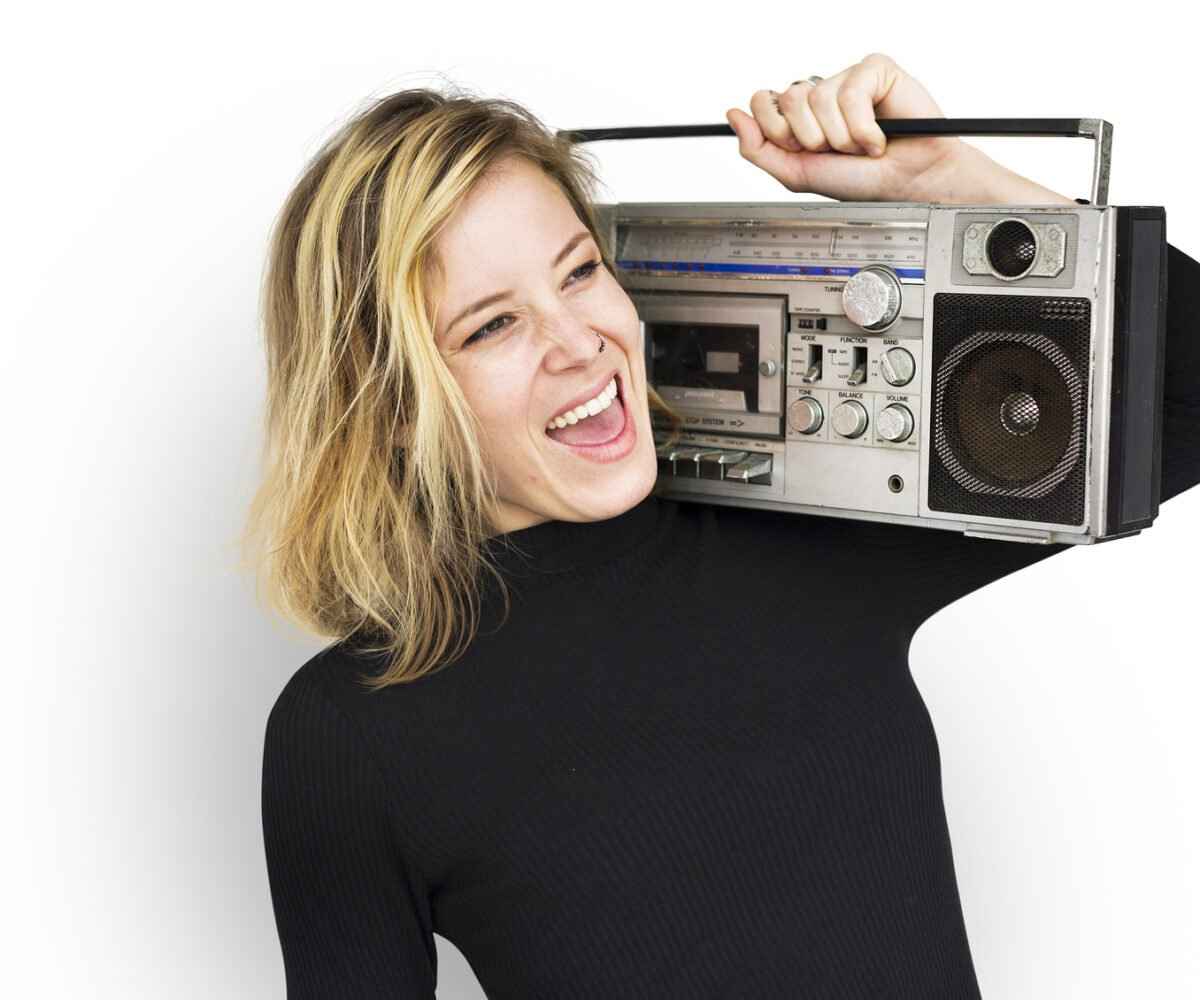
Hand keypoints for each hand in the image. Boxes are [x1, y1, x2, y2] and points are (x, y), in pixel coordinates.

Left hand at [726, 53, 969, 202]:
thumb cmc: (858, 180)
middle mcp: (820, 93)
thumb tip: (732, 115)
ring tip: (860, 147)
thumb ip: (758, 149)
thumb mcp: (796, 174)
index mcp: (799, 115)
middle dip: (811, 138)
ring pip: (819, 99)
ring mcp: (847, 78)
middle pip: (789, 99)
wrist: (904, 185)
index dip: (779, 131)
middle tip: (835, 150)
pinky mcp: (875, 70)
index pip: (763, 102)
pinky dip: (864, 128)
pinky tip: (878, 137)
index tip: (804, 150)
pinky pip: (851, 93)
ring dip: (841, 137)